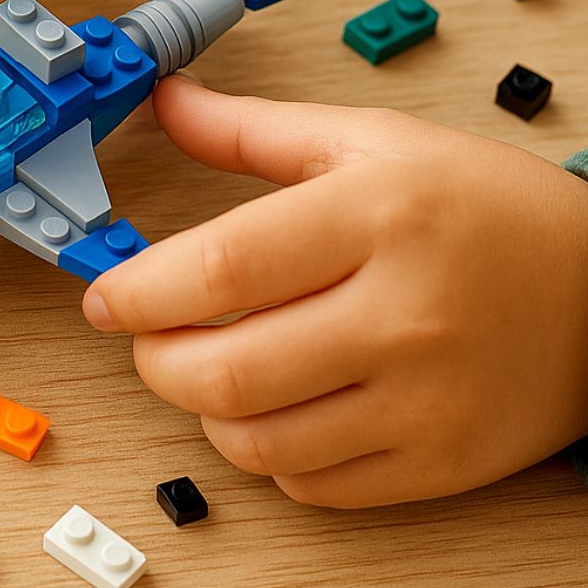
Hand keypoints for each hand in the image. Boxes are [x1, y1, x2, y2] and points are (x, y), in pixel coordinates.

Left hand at [82, 76, 587, 506]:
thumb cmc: (482, 206)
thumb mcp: (368, 141)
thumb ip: (251, 129)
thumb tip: (164, 103)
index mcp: (377, 216)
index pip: (224, 267)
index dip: (140, 288)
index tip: (105, 294)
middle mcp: (402, 313)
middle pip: (225, 370)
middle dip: (153, 359)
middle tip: (146, 334)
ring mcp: (424, 401)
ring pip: (258, 441)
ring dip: (204, 407)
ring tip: (211, 366)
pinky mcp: (441, 463)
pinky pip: (313, 484)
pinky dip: (268, 451)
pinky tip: (276, 405)